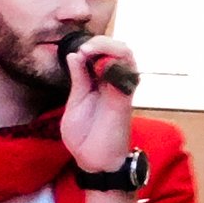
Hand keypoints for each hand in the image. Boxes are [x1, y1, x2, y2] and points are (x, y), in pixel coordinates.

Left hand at [61, 37, 139, 175]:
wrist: (94, 161)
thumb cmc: (85, 135)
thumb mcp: (75, 103)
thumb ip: (78, 79)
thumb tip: (74, 55)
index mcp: (99, 82)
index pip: (103, 54)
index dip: (92, 46)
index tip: (77, 51)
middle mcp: (114, 82)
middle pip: (119, 49)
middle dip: (102, 41)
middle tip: (85, 48)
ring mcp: (121, 89)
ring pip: (127, 56)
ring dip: (110, 47)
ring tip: (91, 50)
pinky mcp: (125, 99)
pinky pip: (128, 75)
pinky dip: (116, 64)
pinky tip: (100, 64)